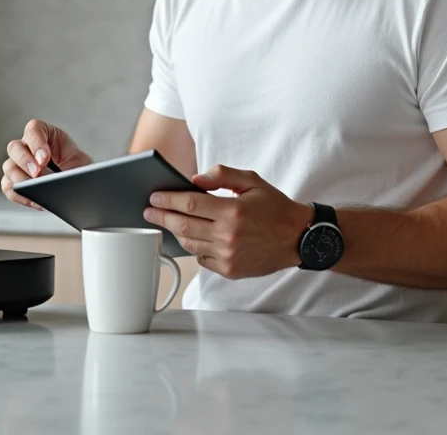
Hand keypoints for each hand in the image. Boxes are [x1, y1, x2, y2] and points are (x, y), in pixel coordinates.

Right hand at [1, 119, 92, 209]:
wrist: (78, 184)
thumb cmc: (78, 168)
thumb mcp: (82, 163)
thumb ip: (74, 165)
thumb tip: (66, 175)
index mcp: (45, 134)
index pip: (34, 130)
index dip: (37, 143)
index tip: (45, 158)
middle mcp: (27, 146)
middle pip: (15, 147)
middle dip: (25, 161)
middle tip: (37, 173)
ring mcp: (18, 164)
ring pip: (9, 167)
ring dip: (20, 179)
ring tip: (35, 190)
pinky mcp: (14, 181)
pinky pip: (8, 187)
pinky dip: (19, 195)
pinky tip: (35, 201)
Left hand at [143, 165, 311, 278]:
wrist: (298, 238)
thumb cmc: (275, 208)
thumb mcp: (252, 181)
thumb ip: (222, 175)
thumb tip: (194, 179)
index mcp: (233, 210)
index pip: (190, 203)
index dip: (168, 199)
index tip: (154, 196)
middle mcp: (228, 235)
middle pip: (184, 226)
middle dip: (162, 217)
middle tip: (149, 211)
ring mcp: (228, 255)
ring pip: (190, 244)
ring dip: (174, 233)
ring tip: (166, 223)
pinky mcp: (230, 270)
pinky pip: (202, 259)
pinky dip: (195, 247)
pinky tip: (192, 238)